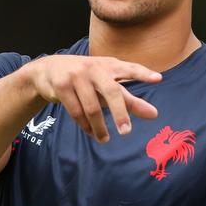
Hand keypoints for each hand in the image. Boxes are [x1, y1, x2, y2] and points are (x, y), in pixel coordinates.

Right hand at [23, 55, 159, 141]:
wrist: (48, 70)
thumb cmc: (86, 78)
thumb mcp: (107, 85)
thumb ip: (130, 100)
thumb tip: (154, 115)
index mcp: (109, 66)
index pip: (129, 68)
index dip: (143, 73)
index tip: (158, 78)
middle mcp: (95, 68)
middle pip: (112, 92)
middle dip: (120, 113)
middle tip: (126, 132)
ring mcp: (77, 76)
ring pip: (92, 107)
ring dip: (99, 127)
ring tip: (105, 139)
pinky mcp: (62, 86)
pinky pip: (76, 111)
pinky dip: (84, 125)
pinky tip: (90, 132)